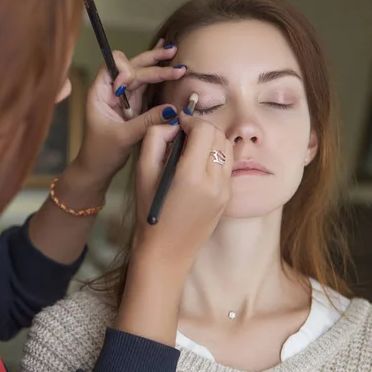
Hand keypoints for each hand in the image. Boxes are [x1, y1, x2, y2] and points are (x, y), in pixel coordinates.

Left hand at [73, 40, 186, 183]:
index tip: (128, 83)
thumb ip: (147, 121)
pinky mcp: (133, 104)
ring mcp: (123, 96)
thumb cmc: (102, 153)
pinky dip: (157, 76)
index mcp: (99, 93)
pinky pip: (146, 85)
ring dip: (157, 64)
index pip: (112, 67)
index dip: (125, 70)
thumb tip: (172, 110)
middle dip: (151, 61)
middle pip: (131, 66)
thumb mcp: (124, 137)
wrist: (97, 168)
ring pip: (140, 73)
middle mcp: (110, 90)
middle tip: (172, 55)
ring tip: (174, 52)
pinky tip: (168, 64)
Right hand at [134, 111, 233, 267]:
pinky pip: (226, 165)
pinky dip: (214, 156)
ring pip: (226, 148)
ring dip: (210, 141)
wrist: (166, 250)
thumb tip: (172, 124)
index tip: (177, 125)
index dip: (190, 121)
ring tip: (190, 150)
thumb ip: (155, 140)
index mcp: (191, 175)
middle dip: (201, 128)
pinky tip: (197, 167)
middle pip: (218, 135)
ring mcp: (225, 190)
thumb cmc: (150, 212)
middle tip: (183, 136)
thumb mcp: (143, 172)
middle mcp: (214, 182)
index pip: (204, 130)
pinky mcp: (228, 197)